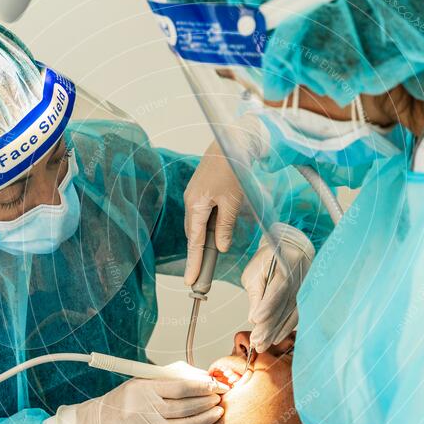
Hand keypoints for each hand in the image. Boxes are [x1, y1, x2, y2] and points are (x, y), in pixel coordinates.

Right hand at [72, 377, 225, 423]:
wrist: (104, 422)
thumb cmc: (130, 397)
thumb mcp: (147, 378)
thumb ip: (176, 375)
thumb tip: (205, 377)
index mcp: (144, 389)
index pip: (180, 387)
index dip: (203, 386)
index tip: (216, 384)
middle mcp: (144, 410)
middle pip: (185, 407)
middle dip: (207, 401)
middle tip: (220, 396)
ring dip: (205, 418)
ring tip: (217, 411)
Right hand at [183, 140, 243, 285]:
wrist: (231, 142)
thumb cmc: (233, 169)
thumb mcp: (232, 201)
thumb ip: (225, 226)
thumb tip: (220, 247)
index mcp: (196, 205)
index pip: (194, 242)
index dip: (193, 262)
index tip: (190, 280)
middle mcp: (191, 202)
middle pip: (193, 235)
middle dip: (195, 256)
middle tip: (198, 277)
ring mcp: (194, 196)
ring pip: (197, 226)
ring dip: (201, 242)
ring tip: (206, 261)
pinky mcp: (200, 191)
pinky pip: (200, 216)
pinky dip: (205, 229)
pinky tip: (213, 235)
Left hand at [241, 224, 314, 351]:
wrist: (290, 249)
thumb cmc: (268, 259)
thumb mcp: (255, 271)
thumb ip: (256, 293)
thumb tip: (254, 318)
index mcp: (287, 265)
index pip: (278, 289)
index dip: (267, 306)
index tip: (255, 319)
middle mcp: (301, 278)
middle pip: (285, 305)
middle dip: (269, 325)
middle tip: (256, 341)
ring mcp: (305, 289)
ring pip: (290, 313)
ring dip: (276, 331)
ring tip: (262, 344)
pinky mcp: (305, 298)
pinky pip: (296, 316)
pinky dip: (285, 328)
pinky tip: (275, 339)